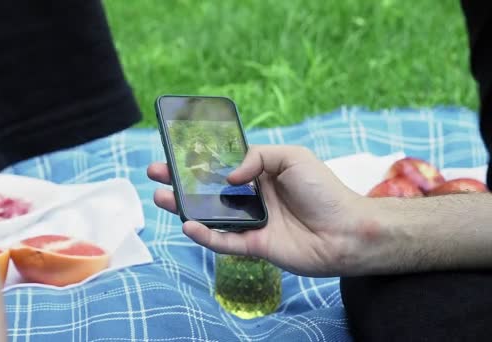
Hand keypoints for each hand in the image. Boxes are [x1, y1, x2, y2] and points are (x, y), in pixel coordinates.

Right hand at [147, 145, 369, 276]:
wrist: (347, 230)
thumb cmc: (324, 190)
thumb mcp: (292, 157)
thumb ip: (257, 157)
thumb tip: (229, 176)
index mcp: (259, 174)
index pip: (221, 165)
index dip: (198, 160)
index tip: (175, 152)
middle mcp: (251, 198)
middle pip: (208, 190)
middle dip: (180, 182)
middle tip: (156, 173)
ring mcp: (251, 223)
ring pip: (210, 216)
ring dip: (184, 208)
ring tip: (161, 197)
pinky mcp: (254, 246)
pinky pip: (224, 242)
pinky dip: (206, 236)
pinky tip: (189, 226)